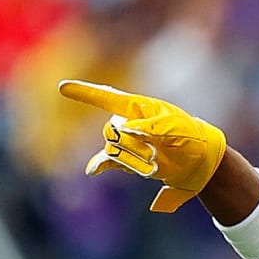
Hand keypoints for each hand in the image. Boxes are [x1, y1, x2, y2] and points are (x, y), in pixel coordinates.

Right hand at [58, 80, 226, 212]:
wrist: (196, 160)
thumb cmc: (188, 136)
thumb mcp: (175, 127)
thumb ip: (150, 126)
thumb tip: (125, 129)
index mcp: (138, 107)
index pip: (107, 97)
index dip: (85, 93)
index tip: (62, 88)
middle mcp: (126, 121)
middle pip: (111, 130)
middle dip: (132, 143)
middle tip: (158, 150)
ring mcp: (125, 141)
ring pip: (113, 149)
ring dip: (132, 158)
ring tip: (155, 161)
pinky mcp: (126, 159)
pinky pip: (106, 161)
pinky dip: (99, 165)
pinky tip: (93, 171)